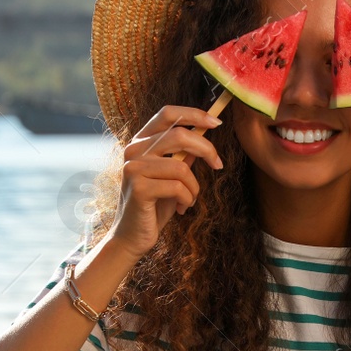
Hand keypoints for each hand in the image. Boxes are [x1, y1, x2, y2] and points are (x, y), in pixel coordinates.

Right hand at [108, 105, 225, 258]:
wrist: (133, 237)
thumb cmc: (155, 206)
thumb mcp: (172, 176)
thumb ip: (183, 154)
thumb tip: (205, 131)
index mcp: (140, 142)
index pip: (167, 113)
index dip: (194, 114)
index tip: (216, 122)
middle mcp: (133, 150)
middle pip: (179, 134)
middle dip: (206, 149)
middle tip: (218, 164)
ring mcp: (133, 168)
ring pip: (181, 166)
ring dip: (194, 186)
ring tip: (189, 199)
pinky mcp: (138, 188)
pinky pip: (177, 186)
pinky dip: (187, 199)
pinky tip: (181, 208)